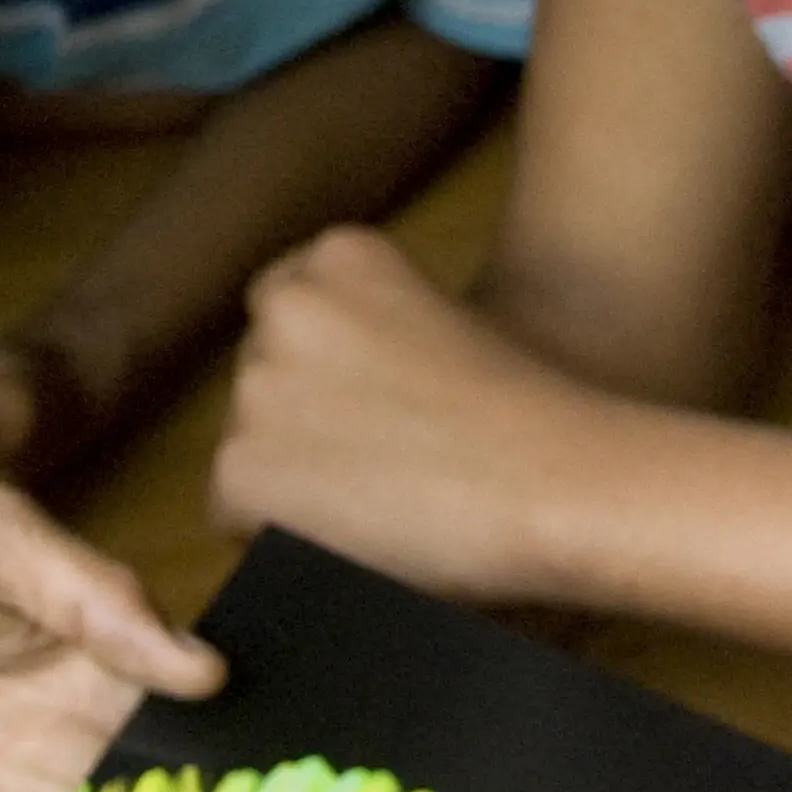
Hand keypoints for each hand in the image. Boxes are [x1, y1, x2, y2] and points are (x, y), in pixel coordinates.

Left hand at [212, 224, 611, 599]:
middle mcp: (285, 305)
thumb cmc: (528, 422)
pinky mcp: (240, 468)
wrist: (557, 482)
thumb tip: (321, 407)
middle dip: (304, 424)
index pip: (288, 317)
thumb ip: (370, 338)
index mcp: (340, 255)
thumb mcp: (449, 328)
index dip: (328, 377)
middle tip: (388, 464)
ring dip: (294, 479)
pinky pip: (235, 515)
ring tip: (386, 500)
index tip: (378, 410)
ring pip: (248, 447)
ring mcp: (257, 384)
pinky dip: (280, 536)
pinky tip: (358, 533)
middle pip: (262, 381)